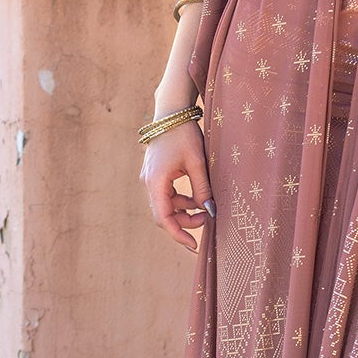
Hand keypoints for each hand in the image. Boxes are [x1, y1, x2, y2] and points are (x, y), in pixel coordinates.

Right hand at [140, 119, 213, 251]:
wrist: (171, 113)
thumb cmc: (184, 134)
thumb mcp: (198, 162)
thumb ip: (202, 188)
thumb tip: (209, 211)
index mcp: (156, 181)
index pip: (164, 218)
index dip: (178, 234)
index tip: (194, 244)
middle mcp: (148, 183)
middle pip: (163, 214)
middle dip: (184, 223)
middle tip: (206, 222)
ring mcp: (150, 179)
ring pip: (165, 206)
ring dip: (183, 211)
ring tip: (204, 209)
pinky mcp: (155, 175)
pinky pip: (166, 196)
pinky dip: (180, 201)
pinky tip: (195, 199)